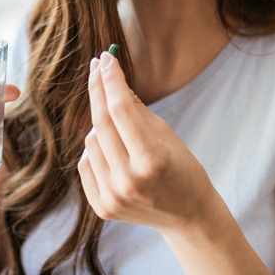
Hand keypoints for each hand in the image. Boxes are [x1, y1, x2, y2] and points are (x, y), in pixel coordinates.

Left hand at [79, 51, 214, 231]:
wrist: (188, 216)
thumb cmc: (182, 168)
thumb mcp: (167, 135)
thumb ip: (137, 109)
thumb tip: (112, 80)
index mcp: (151, 161)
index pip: (121, 110)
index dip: (112, 80)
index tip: (107, 58)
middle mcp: (128, 181)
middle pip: (100, 123)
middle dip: (98, 89)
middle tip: (98, 67)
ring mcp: (112, 197)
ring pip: (90, 141)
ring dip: (100, 125)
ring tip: (121, 128)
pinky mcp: (101, 208)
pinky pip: (86, 163)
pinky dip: (96, 149)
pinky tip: (113, 149)